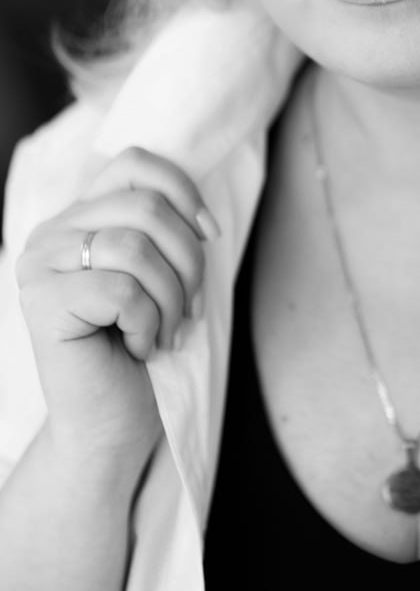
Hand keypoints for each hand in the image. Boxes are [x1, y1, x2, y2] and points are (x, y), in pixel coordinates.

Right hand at [15, 147, 215, 474]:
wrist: (112, 427)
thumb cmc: (142, 348)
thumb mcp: (161, 274)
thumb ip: (164, 231)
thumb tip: (203, 215)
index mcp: (79, 216)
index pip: (135, 163)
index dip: (184, 192)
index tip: (210, 235)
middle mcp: (51, 233)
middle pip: (145, 206)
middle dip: (188, 259)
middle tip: (191, 306)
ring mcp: (38, 267)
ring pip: (136, 247)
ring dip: (171, 297)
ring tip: (166, 330)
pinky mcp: (41, 304)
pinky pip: (122, 290)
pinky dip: (149, 323)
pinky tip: (141, 346)